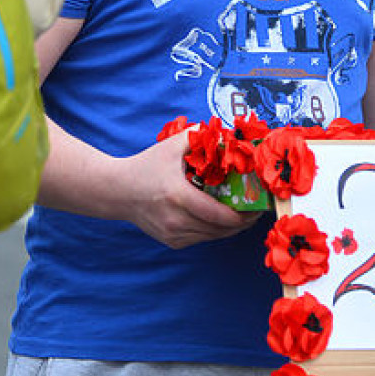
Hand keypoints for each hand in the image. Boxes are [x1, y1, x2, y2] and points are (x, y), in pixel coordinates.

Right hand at [121, 132, 261, 249]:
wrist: (117, 191)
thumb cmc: (146, 166)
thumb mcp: (170, 146)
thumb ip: (198, 135)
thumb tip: (225, 133)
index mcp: (178, 197)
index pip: (220, 215)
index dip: (243, 214)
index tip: (257, 205)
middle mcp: (176, 220)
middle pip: (221, 229)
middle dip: (242, 221)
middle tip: (255, 209)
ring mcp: (173, 234)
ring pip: (213, 237)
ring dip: (230, 228)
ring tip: (243, 213)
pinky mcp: (171, 241)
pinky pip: (202, 239)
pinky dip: (214, 230)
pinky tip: (221, 218)